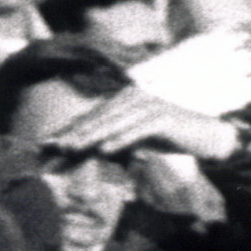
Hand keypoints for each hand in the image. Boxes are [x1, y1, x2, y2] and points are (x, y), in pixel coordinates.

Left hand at [44, 89, 239, 164]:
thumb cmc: (168, 138)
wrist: (206, 136)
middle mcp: (133, 97)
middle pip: (97, 119)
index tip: (44, 147)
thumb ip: (111, 143)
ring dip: (89, 137)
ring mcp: (148, 104)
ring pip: (112, 123)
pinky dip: (120, 140)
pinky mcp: (162, 117)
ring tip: (69, 150)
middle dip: (72, 134)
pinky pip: (136, 130)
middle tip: (49, 148)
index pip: (90, 117)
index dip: (67, 131)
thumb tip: (83, 153)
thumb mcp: (134, 141)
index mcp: (123, 100)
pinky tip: (104, 151)